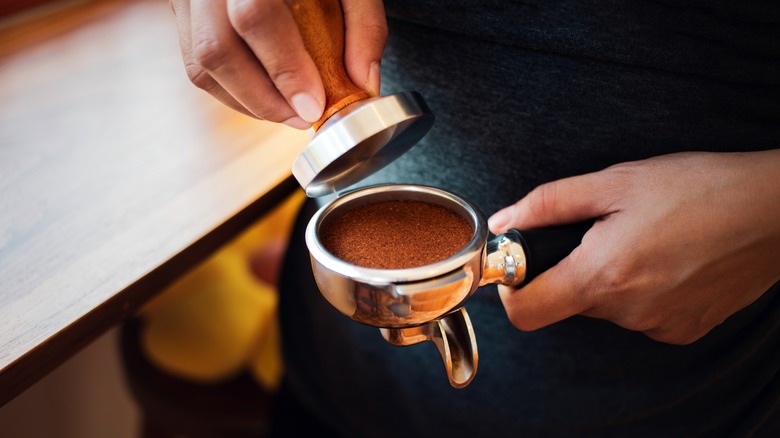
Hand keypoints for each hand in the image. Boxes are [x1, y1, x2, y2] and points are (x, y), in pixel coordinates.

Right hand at [170, 0, 386, 127]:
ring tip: (288, 112)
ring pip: (201, 64)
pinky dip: (232, 92)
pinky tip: (266, 98)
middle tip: (302, 118)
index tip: (313, 105)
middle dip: (263, 99)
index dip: (284, 68)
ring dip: (247, 102)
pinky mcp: (184, 13)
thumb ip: (364, 24)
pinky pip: (196, 64)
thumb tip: (362, 82)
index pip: (255, 15)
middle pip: (216, 48)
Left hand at [488, 150, 779, 343]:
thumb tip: (505, 222)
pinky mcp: (684, 330)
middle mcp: (628, 313)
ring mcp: (658, 327)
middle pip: (568, 301)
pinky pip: (640, 315)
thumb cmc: (698, 188)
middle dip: (572, 269)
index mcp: (603, 276)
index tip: (520, 266)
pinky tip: (667, 259)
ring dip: (610, 277)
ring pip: (606, 306)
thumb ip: (549, 204)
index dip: (511, 290)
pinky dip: (641, 290)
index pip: (526, 313)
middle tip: (602, 231)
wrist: (775, 211)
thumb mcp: (615, 182)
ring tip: (644, 239)